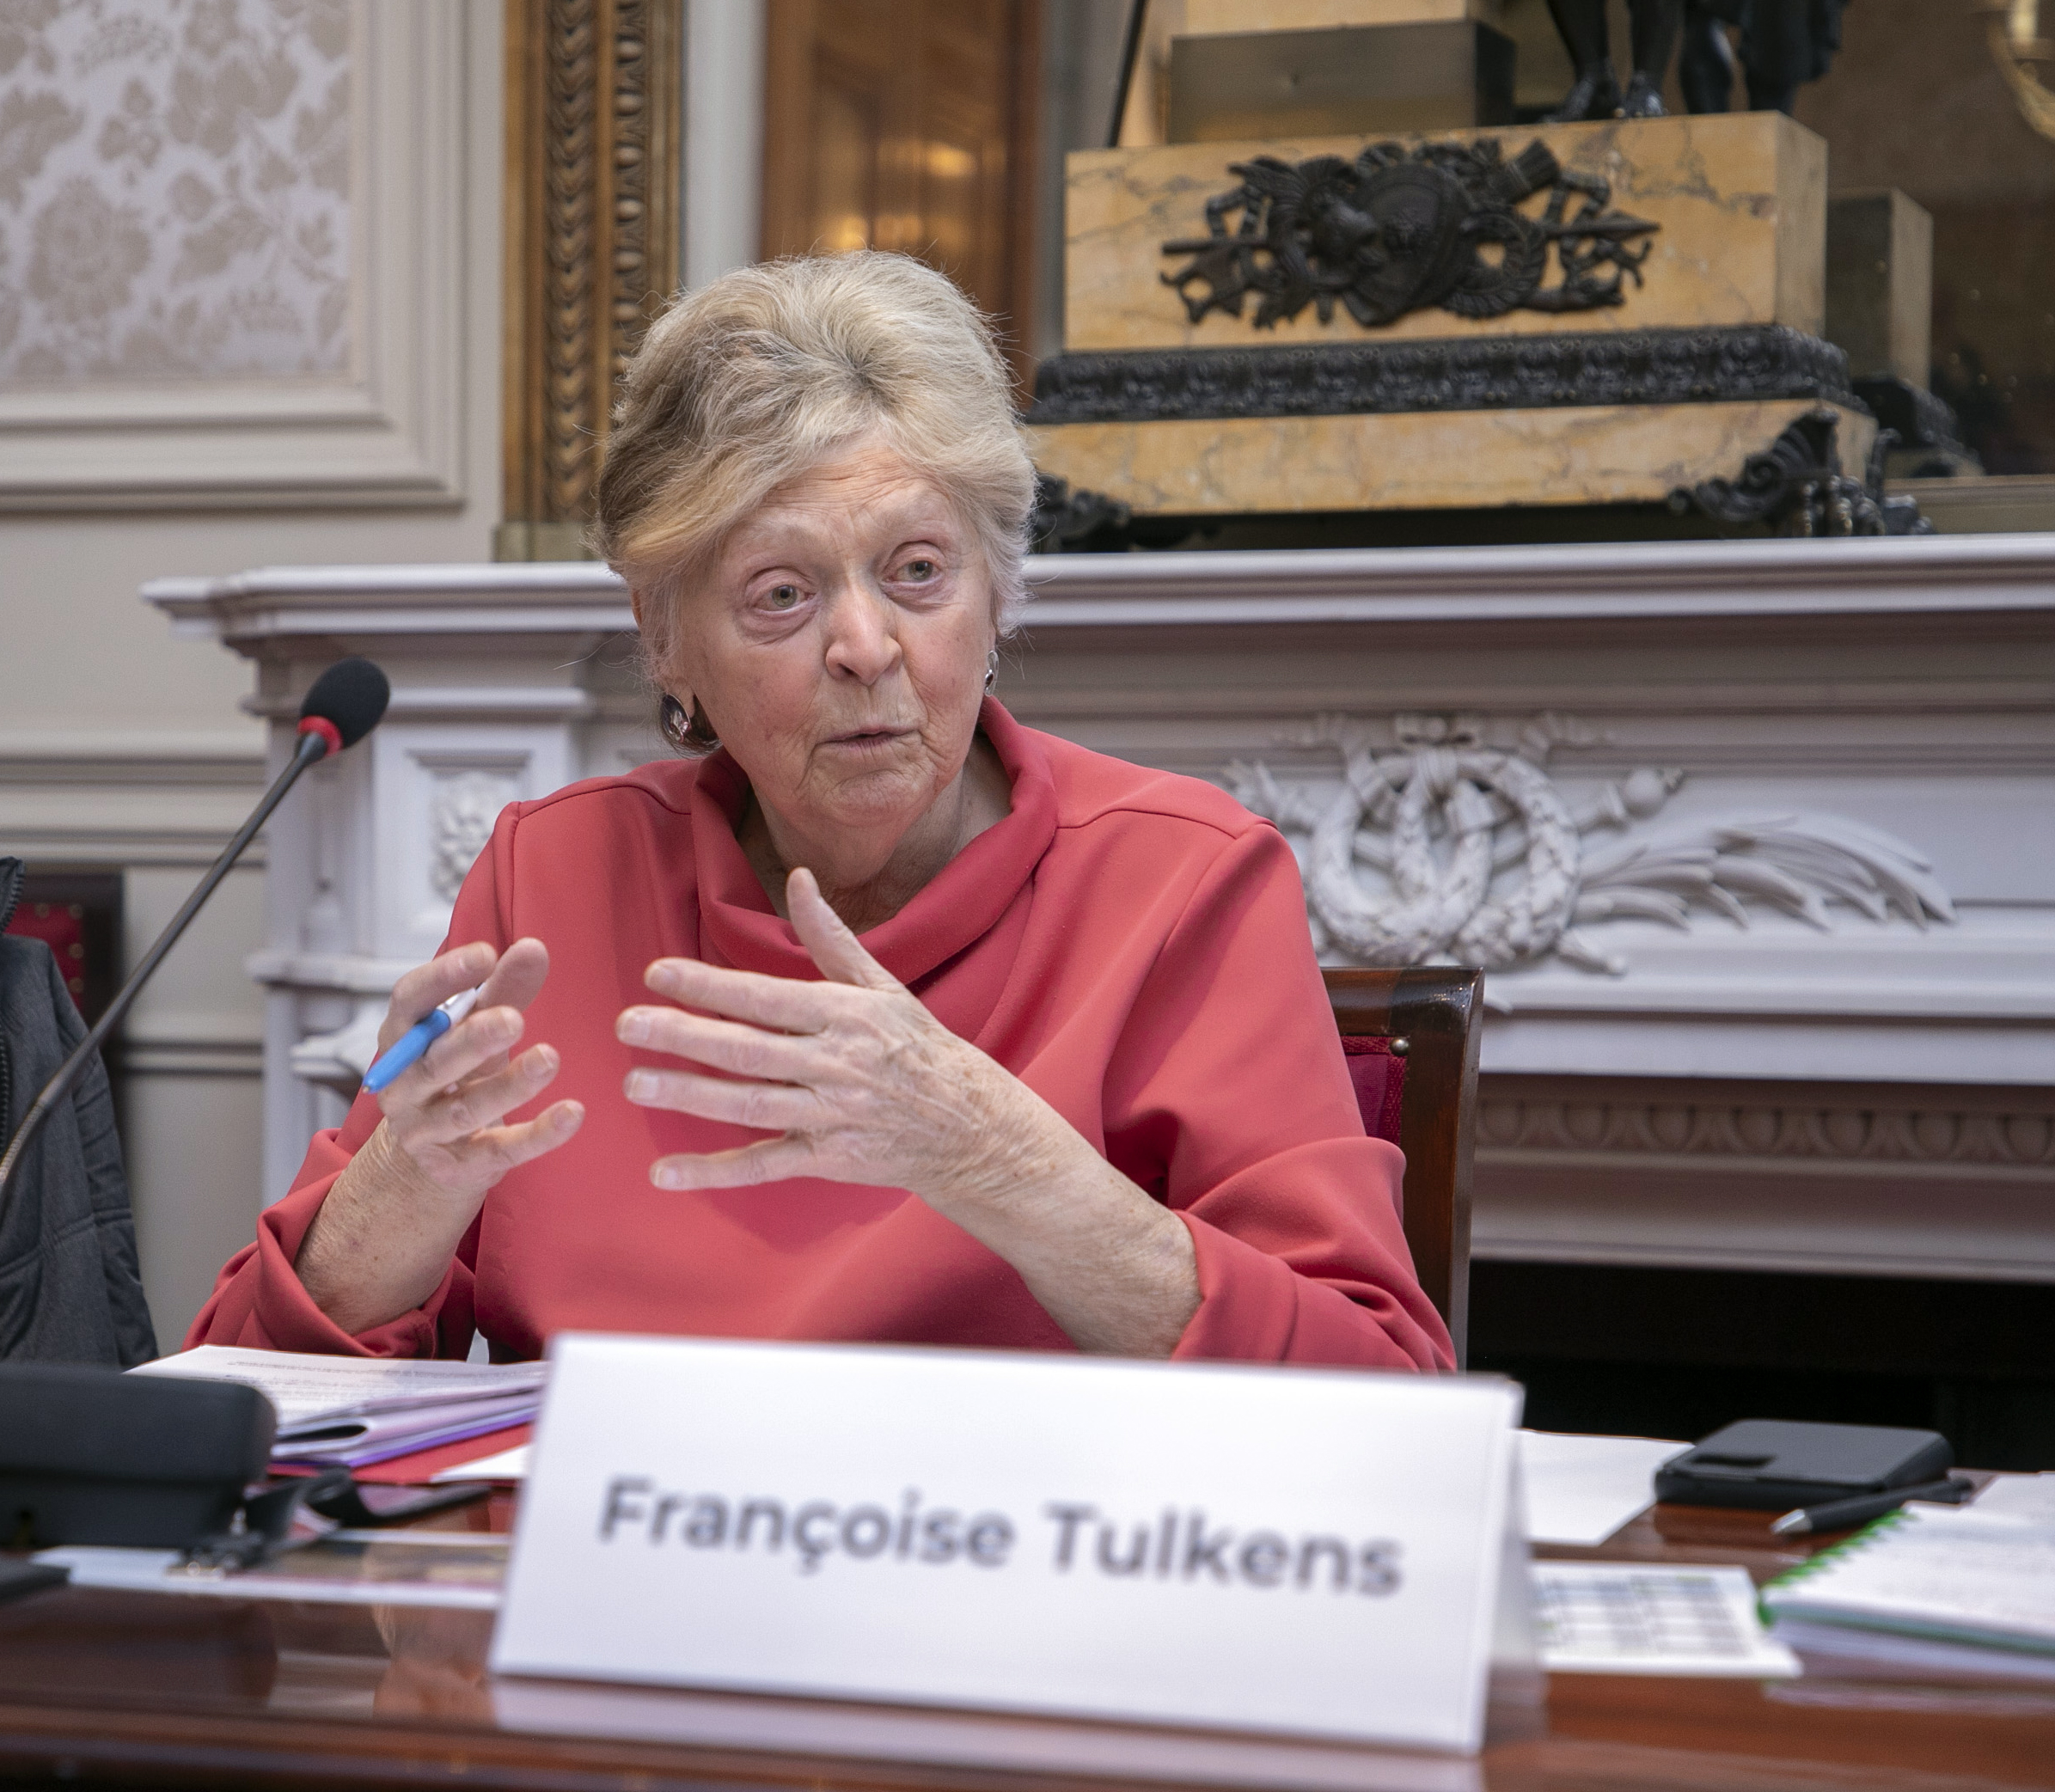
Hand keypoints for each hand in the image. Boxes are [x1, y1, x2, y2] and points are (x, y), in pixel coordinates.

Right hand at [295, 938, 582, 1333]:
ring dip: (509, 1086)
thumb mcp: (473, 1027)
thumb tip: (534, 947)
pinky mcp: (458, 1166)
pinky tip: (572, 1113)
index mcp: (401, 1040)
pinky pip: (499, 1150)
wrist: (430, 1154)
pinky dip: (537, 1135)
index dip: (442, 978)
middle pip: (435, 1062)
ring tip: (549, 1058)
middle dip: (473, 1039)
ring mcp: (426, 1131)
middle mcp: (403, 1086)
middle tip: (514, 1019)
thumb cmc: (455, 1071)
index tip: (484, 954)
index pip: (409, 1003)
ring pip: (465, 1109)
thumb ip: (503, 989)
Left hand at [615, 871, 1036, 1208]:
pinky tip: (666, 1173)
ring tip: (635, 1082)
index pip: (766, 997)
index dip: (711, 985)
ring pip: (751, 1104)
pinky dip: (715, 1172)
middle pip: (749, 1049)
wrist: (968, 1126)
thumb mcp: (881, 985)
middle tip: (628, 1025)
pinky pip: (765, 1165)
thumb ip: (830, 936)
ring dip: (690, 1095)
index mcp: (845, 1014)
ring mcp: (831, 1114)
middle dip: (685, 1035)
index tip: (657, 973)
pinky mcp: (827, 1158)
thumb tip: (798, 878)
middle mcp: (836, 1064)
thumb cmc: (918, 1047)